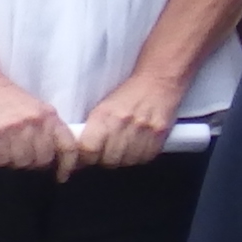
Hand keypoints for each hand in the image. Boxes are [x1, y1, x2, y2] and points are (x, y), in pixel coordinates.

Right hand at [0, 66, 66, 176]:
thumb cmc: (7, 98)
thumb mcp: (35, 109)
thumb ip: (46, 128)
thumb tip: (53, 155)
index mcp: (50, 116)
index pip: (68, 145)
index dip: (68, 165)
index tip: (62, 176)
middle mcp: (36, 122)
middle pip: (43, 158)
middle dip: (34, 163)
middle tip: (23, 157)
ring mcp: (16, 127)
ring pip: (22, 161)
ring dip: (15, 161)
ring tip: (8, 151)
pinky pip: (2, 158)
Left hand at [66, 67, 188, 173]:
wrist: (159, 80)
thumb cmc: (129, 94)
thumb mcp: (102, 108)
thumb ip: (91, 131)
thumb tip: (81, 155)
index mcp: (104, 115)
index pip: (89, 150)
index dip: (87, 159)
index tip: (89, 158)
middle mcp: (123, 122)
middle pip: (109, 160)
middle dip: (106, 160)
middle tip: (109, 152)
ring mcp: (143, 128)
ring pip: (128, 161)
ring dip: (124, 160)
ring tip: (125, 149)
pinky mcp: (160, 132)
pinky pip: (146, 157)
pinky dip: (141, 157)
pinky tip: (139, 147)